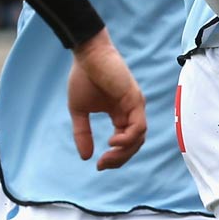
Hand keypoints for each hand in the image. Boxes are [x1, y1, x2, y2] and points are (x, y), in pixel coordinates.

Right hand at [67, 28, 145, 169]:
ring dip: (124, 151)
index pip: (125, 141)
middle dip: (120, 158)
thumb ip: (83, 133)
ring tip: (108, 156)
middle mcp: (131, 111)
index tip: (98, 165)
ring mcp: (135, 105)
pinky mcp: (135, 99)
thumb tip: (86, 157)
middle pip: (134, 143)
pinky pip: (138, 126)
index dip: (114, 157)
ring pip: (139, 137)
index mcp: (120, 113)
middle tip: (103, 165)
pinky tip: (113, 142)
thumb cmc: (84, 77)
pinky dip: (128, 138)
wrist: (87, 54)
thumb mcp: (79, 111)